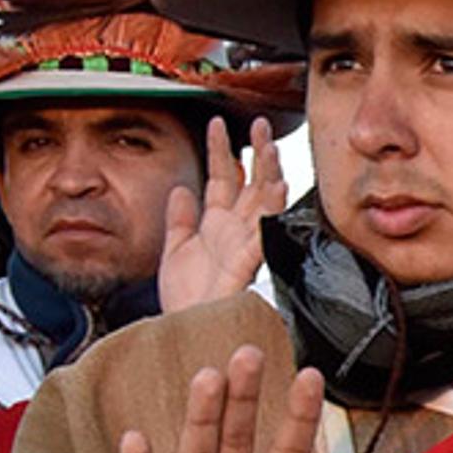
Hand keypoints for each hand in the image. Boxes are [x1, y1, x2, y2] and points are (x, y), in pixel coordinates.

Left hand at [157, 117, 285, 312]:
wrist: (185, 329)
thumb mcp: (174, 251)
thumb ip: (179, 219)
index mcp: (216, 226)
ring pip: (263, 200)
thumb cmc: (185, 299)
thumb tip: (180, 189)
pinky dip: (273, 209)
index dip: (221, 150)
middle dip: (255, 151)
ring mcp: (244, 244)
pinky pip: (264, 230)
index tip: (217, 123)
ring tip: (270, 146)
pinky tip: (278, 187)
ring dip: (269, 173)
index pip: (223, 178)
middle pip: (250, 182)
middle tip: (259, 124)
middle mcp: (234, 231)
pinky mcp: (248, 262)